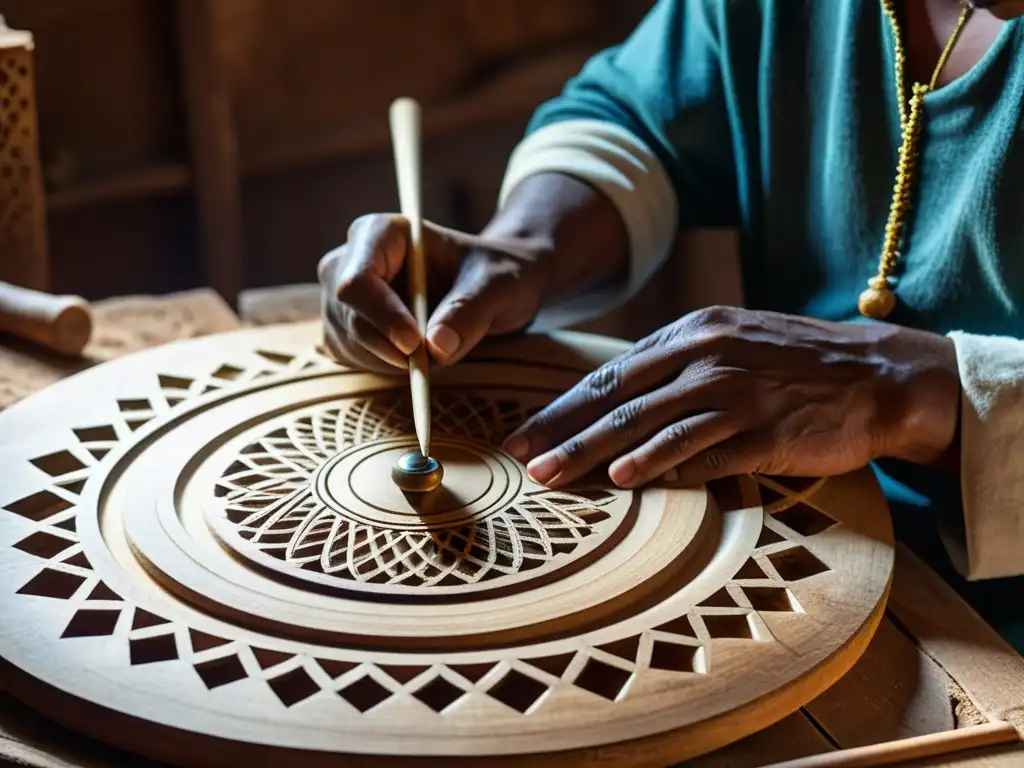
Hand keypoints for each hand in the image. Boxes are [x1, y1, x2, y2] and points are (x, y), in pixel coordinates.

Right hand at [318, 214, 550, 371]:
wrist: (491, 285)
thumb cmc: (495, 273)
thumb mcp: (497, 285)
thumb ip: (469, 309)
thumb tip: (437, 348)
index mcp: (381, 234)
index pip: (358, 281)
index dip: (381, 316)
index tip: (414, 344)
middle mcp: (350, 261)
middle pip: (349, 316)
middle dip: (390, 347)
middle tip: (435, 359)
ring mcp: (341, 296)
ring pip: (350, 343)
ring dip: (392, 360)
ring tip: (437, 345)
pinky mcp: (345, 328)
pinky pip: (352, 358)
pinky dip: (385, 367)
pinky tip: (417, 354)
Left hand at [502, 306, 960, 488]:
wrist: (877, 375)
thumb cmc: (794, 365)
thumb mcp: (732, 344)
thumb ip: (678, 366)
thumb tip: (620, 400)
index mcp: (692, 332)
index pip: (611, 374)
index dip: (561, 406)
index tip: (523, 432)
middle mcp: (707, 356)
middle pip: (617, 398)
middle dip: (561, 430)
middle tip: (519, 458)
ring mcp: (735, 391)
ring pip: (647, 424)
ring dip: (593, 451)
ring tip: (551, 475)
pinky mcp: (763, 429)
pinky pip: (700, 448)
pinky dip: (659, 464)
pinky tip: (623, 478)